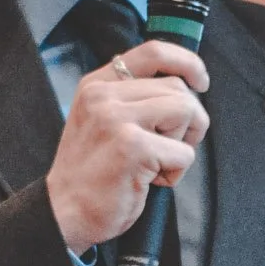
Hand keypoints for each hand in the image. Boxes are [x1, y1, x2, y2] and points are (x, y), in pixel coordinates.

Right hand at [46, 41, 209, 254]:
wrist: (63, 213)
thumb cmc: (89, 175)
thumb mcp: (99, 120)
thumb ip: (131, 99)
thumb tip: (183, 88)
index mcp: (97, 85)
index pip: (154, 52)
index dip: (188, 62)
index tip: (201, 82)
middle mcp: (104, 96)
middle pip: (178, 88)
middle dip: (188, 121)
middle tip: (168, 148)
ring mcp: (117, 120)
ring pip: (186, 112)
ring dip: (183, 143)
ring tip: (157, 163)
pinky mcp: (133, 147)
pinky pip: (184, 152)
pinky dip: (176, 172)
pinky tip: (150, 181)